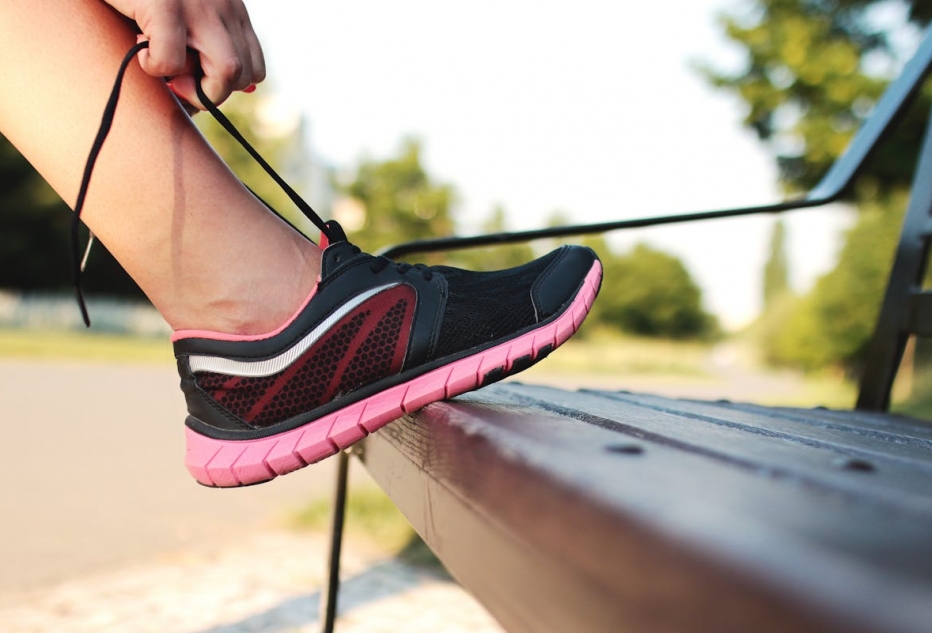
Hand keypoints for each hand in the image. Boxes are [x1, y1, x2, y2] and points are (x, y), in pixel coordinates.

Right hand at [104, 0, 264, 109]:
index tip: (193, 80)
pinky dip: (155, 67)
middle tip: (177, 81)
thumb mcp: (179, 15)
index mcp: (231, 8)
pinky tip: (140, 49)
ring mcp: (198, 5)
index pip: (254, 69)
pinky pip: (173, 60)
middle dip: (211, 93)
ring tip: (164, 69)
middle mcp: (223, 5)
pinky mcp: (164, 4)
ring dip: (195, 88)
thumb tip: (196, 102)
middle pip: (245, 75)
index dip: (226, 87)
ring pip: (228, 71)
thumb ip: (196, 47)